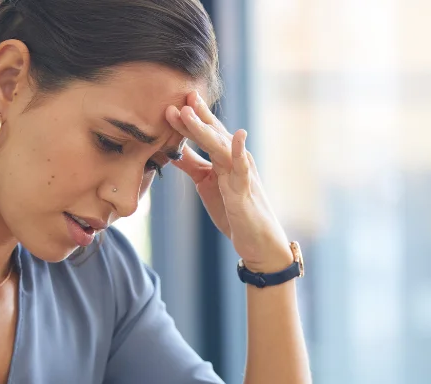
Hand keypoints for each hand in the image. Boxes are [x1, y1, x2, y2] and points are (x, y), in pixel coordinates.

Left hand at [165, 91, 293, 272]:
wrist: (256, 239)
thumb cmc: (232, 210)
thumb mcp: (206, 183)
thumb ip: (192, 164)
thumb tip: (173, 149)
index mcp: (223, 157)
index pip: (206, 132)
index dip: (192, 117)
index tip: (175, 99)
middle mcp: (234, 160)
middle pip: (213, 133)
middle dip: (197, 115)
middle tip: (182, 96)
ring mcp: (241, 173)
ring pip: (221, 146)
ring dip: (205, 128)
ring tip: (190, 111)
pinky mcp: (244, 191)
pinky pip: (243, 169)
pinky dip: (241, 151)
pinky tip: (240, 135)